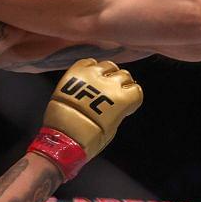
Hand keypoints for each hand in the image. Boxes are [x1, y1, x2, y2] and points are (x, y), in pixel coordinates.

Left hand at [28, 59, 142, 179]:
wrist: (64, 139)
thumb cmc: (90, 139)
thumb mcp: (113, 127)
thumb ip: (118, 110)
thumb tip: (117, 103)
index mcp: (123, 99)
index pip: (136, 89)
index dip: (132, 97)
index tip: (127, 102)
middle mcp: (109, 84)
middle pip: (124, 75)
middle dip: (122, 84)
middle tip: (113, 93)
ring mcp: (91, 76)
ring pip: (108, 65)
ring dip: (107, 73)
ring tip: (101, 83)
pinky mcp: (75, 73)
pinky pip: (88, 62)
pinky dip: (90, 68)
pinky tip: (89, 77)